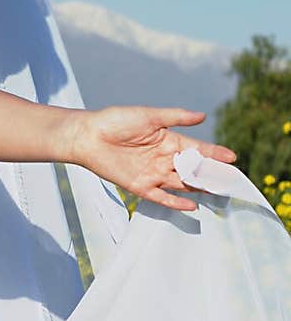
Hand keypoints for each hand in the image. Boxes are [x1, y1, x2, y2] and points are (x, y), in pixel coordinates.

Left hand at [73, 106, 236, 212]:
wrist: (88, 136)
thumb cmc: (116, 121)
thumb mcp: (149, 116)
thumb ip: (176, 117)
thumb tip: (203, 115)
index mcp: (168, 140)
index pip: (197, 149)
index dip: (214, 154)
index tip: (232, 159)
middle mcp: (164, 159)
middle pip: (193, 169)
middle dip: (212, 174)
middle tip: (231, 180)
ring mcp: (153, 174)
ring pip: (181, 183)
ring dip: (199, 188)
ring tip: (218, 192)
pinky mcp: (139, 186)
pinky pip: (161, 197)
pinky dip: (176, 202)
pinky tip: (192, 205)